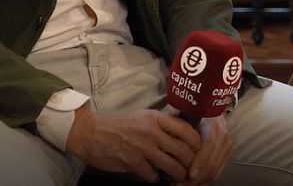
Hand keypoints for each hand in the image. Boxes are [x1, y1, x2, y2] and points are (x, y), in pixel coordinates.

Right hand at [65, 103, 199, 182]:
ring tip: (179, 175)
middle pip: (182, 150)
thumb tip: (184, 125)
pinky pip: (153, 174)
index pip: (185, 129)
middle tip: (191, 166)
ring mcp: (143, 148)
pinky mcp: (133, 162)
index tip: (197, 148)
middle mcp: (152, 132)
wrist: (94, 134)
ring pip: (171, 165)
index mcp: (156, 118)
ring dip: (178, 173)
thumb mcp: (145, 116)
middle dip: (190, 162)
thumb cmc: (122, 125)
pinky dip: (156, 177)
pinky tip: (156, 176)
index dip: (195, 141)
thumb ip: (163, 121)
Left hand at [173, 113, 231, 185]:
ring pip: (214, 170)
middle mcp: (222, 135)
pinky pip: (216, 173)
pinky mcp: (227, 155)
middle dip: (195, 178)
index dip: (199, 161)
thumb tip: (163, 132)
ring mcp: (226, 147)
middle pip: (211, 162)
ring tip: (181, 185)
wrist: (211, 114)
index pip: (209, 145)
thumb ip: (174, 121)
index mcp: (212, 123)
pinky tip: (192, 183)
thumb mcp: (184, 112)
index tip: (189, 174)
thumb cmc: (194, 113)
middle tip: (178, 184)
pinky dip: (203, 181)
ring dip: (197, 182)